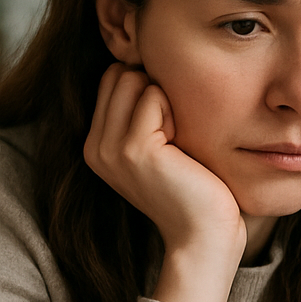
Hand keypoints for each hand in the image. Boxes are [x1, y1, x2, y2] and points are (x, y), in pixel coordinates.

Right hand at [84, 63, 245, 301]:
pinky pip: (153, 95)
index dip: (148, 91)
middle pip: (119, 74)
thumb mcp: (162, 147)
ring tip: (178, 140)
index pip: (113, 79)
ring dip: (165, 100)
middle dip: (154, 91)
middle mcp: (95, 147)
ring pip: (132, 80)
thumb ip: (144, 113)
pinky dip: (175, 110)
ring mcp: (110, 148)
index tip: (169, 128)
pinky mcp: (133, 149)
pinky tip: (184, 146)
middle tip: (176, 134)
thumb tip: (147, 66)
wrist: (205, 235)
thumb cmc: (196, 190)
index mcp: (97, 146)